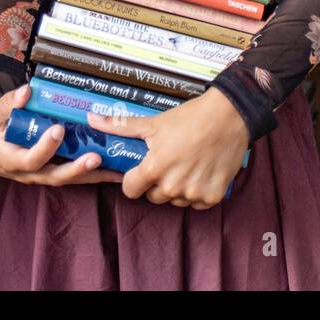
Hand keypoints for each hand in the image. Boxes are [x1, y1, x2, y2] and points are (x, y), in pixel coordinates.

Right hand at [0, 84, 125, 186]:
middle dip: (77, 169)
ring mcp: (40, 174)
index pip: (30, 159)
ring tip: (116, 170)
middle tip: (97, 157)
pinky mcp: (48, 171)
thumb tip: (26, 91)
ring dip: (92, 175)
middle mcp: (28, 172)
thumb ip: (5, 105)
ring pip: (68, 179)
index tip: (58, 129)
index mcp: (11, 160)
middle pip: (55, 176)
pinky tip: (112, 168)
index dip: (45, 147)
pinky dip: (91, 173)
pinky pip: (71, 174)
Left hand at [87, 87, 249, 209]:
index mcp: (154, 169)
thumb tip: (91, 118)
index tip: (142, 169)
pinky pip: (196, 203)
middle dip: (157, 183)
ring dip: (178, 188)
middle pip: (154, 196)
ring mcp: (193, 193)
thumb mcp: (153, 123)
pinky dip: (197, 191)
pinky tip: (201, 171)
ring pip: (175, 200)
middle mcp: (172, 186)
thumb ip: (120, 126)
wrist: (229, 117)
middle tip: (168, 161)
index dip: (134, 179)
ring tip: (186, 164)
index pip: (130, 190)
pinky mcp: (212, 197)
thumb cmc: (189, 118)